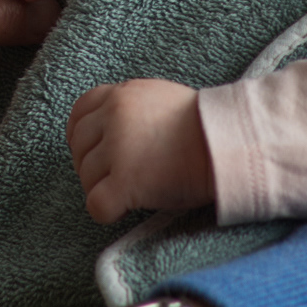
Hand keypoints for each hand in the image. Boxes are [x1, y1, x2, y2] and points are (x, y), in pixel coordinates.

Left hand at [67, 79, 214, 222]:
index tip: (95, 152)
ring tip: (132, 192)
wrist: (227, 145)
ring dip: (103, 189)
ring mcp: (117, 149)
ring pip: (86, 178)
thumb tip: (106, 128)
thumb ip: (129, 108)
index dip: (82, 136)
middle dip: (91, 166)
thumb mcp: (159, 98)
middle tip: (116, 179)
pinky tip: (126, 209)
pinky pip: (96, 205)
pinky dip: (107, 211)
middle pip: (79, 148)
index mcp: (121, 95)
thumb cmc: (203, 126)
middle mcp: (113, 117)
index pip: (79, 113)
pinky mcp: (125, 182)